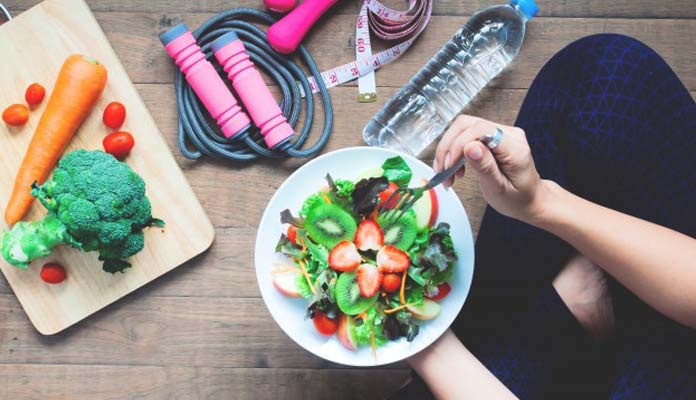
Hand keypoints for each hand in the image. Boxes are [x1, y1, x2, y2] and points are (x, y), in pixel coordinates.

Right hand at [433, 115, 547, 222]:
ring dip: (449, 149)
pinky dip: (455, 151)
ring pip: (463, 128)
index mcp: (515, 147)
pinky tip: (454, 168)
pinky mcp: (493, 136)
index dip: (458, 145)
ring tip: (447, 172)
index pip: (480, 130)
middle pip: (467, 125)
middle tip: (442, 170)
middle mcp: (509, 134)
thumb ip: (485, 167)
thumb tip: (470, 147)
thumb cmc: (517, 198)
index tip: (449, 166)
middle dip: (449, 147)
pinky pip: (467, 135)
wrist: (529, 199)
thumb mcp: (499, 188)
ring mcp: (501, 133)